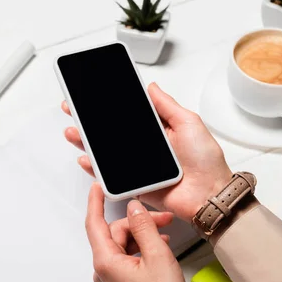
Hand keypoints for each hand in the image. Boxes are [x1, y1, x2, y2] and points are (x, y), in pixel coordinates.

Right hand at [62, 82, 232, 220]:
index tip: (92, 95)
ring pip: (105, 152)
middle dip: (89, 121)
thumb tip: (151, 87)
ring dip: (86, 142)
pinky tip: (85, 157)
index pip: (126, 115)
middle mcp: (144, 147)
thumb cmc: (206, 162)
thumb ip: (167, 105)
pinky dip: (95, 168)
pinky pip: (110, 176)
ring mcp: (137, 166)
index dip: (109, 106)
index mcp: (157, 130)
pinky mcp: (133, 184)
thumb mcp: (189, 123)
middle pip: (110, 133)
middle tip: (73, 109)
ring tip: (73, 131)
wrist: (209, 194)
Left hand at [86, 183, 192, 281]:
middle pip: (115, 235)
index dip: (95, 202)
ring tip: (164, 239)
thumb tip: (134, 209)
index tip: (97, 187)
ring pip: (122, 248)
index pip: (94, 223)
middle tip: (161, 220)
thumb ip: (144, 227)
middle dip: (137, 224)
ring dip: (141, 239)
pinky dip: (140, 253)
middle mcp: (103, 272)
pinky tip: (158, 253)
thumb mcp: (157, 256)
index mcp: (106, 261)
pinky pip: (126, 262)